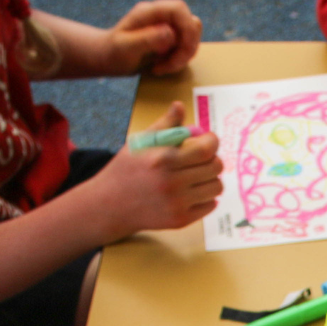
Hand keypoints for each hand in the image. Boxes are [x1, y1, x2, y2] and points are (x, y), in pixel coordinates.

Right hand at [83, 102, 222, 237]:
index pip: (206, 149)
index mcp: (163, 159)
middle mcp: (172, 182)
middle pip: (215, 167)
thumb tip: (180, 105)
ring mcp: (177, 203)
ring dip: (211, 178)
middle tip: (203, 158)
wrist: (109, 205)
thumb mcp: (140, 142)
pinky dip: (206, 197)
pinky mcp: (180, 220)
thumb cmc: (126, 169)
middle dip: (213, 159)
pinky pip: (210, 205)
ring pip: (216, 187)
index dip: (212, 141)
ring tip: (198, 175)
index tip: (208, 140)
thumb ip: (164, 125)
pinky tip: (193, 191)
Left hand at [103, 0, 203, 75]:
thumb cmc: (113, 53)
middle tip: (172, 64)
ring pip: (191, 37)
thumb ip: (147, 39)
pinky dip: (179, 60)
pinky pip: (185, 47)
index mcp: (148, 12)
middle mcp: (160, 16)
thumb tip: (171, 34)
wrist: (107, 58)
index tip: (183, 48)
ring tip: (164, 66)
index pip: (178, 8)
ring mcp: (166, 27)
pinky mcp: (170, 39)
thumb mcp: (126, 48)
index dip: (188, 27)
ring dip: (184, 56)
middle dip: (188, 47)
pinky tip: (163, 66)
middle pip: (190, 23)